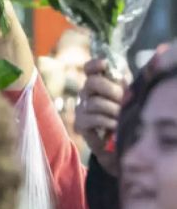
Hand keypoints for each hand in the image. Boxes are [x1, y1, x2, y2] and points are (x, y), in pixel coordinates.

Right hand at [75, 58, 124, 174]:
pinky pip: (92, 118)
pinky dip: (106, 122)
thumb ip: (122, 84)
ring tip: (121, 117)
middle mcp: (86, 94)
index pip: (89, 69)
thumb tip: (119, 74)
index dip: (94, 65)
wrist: (121, 144)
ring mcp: (81, 109)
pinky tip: (115, 126)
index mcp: (97, 85)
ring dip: (112, 110)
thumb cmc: (126, 118)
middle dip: (110, 90)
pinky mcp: (80, 124)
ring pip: (95, 102)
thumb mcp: (127, 97)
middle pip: (92, 82)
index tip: (104, 64)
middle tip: (123, 99)